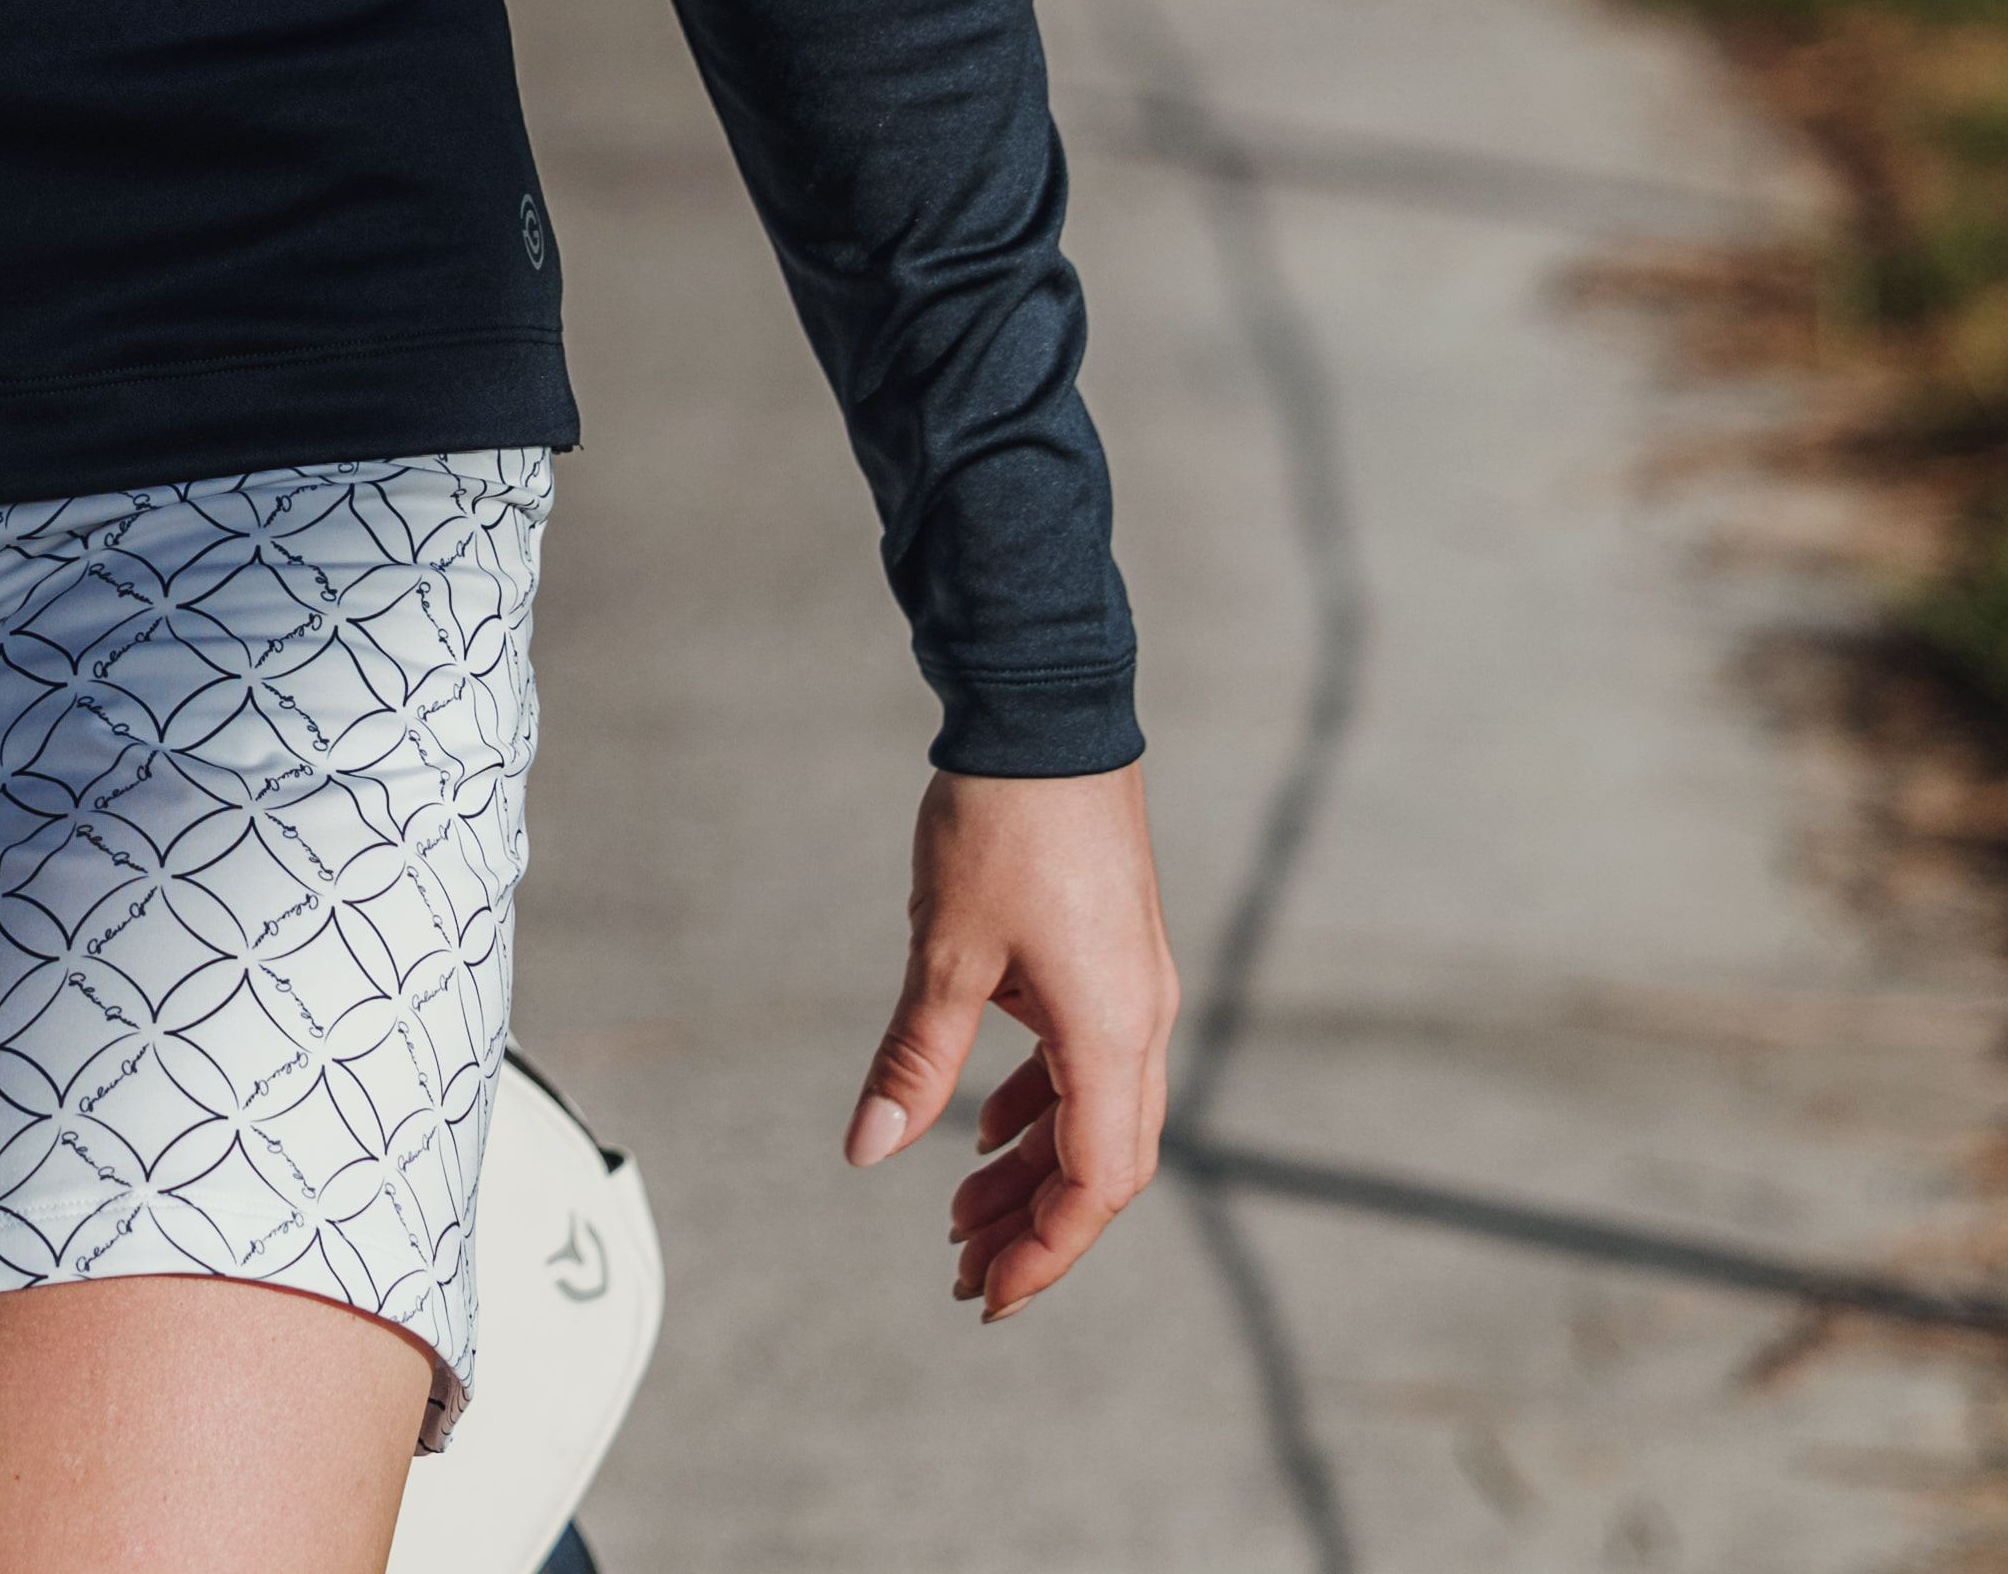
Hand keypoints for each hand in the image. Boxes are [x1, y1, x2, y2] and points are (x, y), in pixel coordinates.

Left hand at [844, 760, 1173, 1319]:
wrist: (1047, 712)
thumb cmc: (1000, 823)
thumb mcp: (946, 953)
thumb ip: (916, 1061)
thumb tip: (869, 1152)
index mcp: (1112, 1034)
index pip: (1093, 1184)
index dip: (1044, 1251)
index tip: (988, 1295)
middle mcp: (1139, 1022)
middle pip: (1102, 1165)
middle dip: (1034, 1226)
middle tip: (962, 1271)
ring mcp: (1130, 989)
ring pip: (1093, 1116)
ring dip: (1030, 1169)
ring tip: (956, 1213)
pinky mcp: (1109, 960)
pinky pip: (1086, 1063)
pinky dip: (1039, 1108)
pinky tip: (981, 1127)